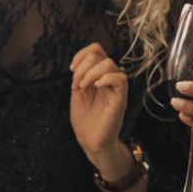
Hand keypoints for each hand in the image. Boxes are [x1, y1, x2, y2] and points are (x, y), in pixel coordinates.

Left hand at [69, 42, 127, 163]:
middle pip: (100, 54)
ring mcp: (115, 87)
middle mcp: (108, 78)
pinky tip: (96, 87)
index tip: (71, 69)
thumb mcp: (78, 91)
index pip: (96, 50)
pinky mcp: (120, 98)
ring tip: (82, 88)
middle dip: (82, 66)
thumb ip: (80, 75)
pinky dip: (105, 78)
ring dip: (90, 73)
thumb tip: (79, 62)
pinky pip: (120, 78)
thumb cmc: (84, 119)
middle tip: (76, 84)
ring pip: (109, 63)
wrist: (90, 141)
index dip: (81, 54)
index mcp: (97, 74)